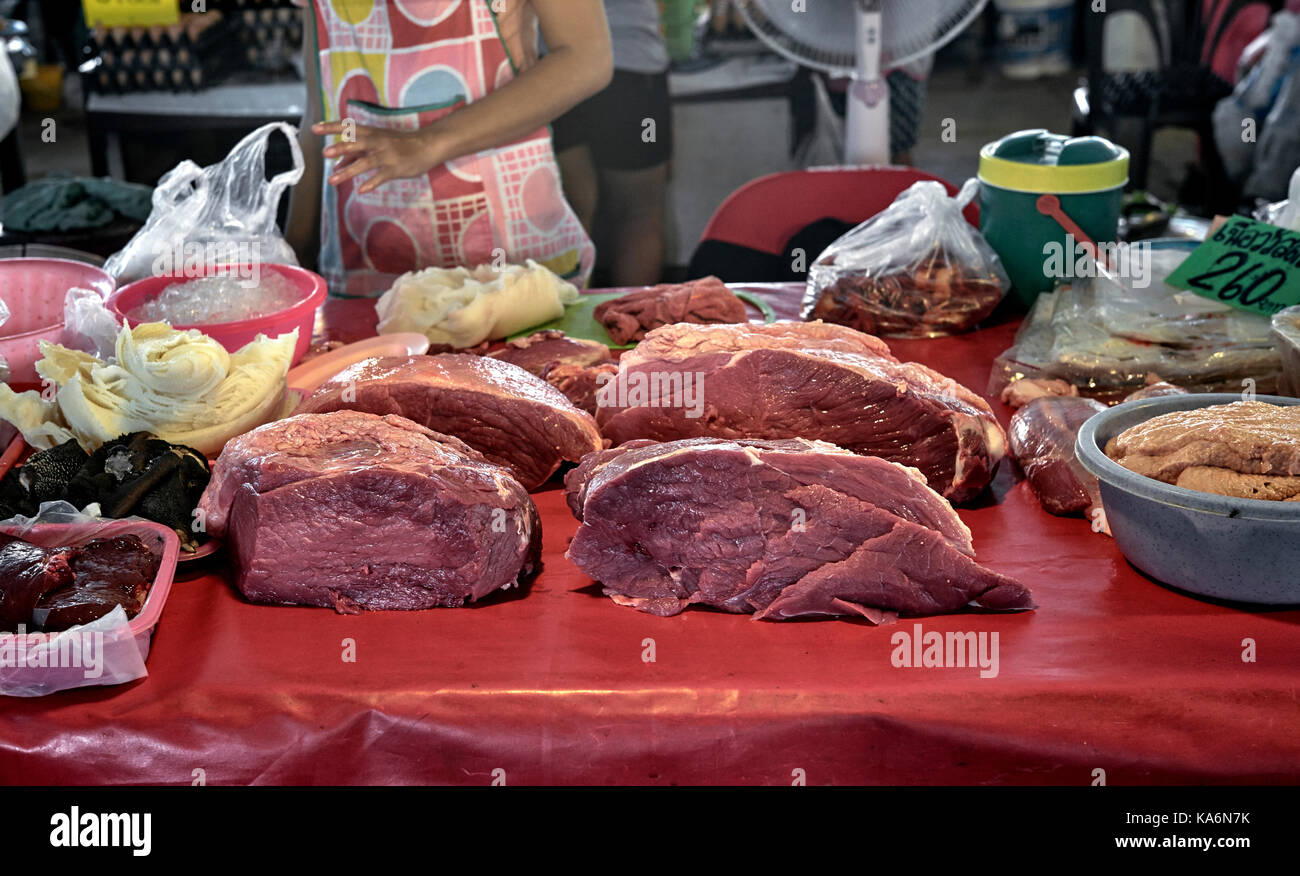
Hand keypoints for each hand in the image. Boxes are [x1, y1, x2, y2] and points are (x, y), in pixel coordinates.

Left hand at [314, 121, 445, 193]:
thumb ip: (357, 153)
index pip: (349, 128)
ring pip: (365, 163)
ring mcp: (387, 156)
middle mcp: (378, 142)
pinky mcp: (396, 168)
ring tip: (332, 179)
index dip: (332, 127)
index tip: (315, 129)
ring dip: (348, 171)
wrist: (427, 145)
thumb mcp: (378, 143)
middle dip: (341, 148)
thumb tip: (336, 165)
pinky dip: (371, 183)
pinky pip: (381, 177)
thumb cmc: (400, 144)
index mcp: (372, 133)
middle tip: (325, 153)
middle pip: (357, 144)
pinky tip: (361, 191)